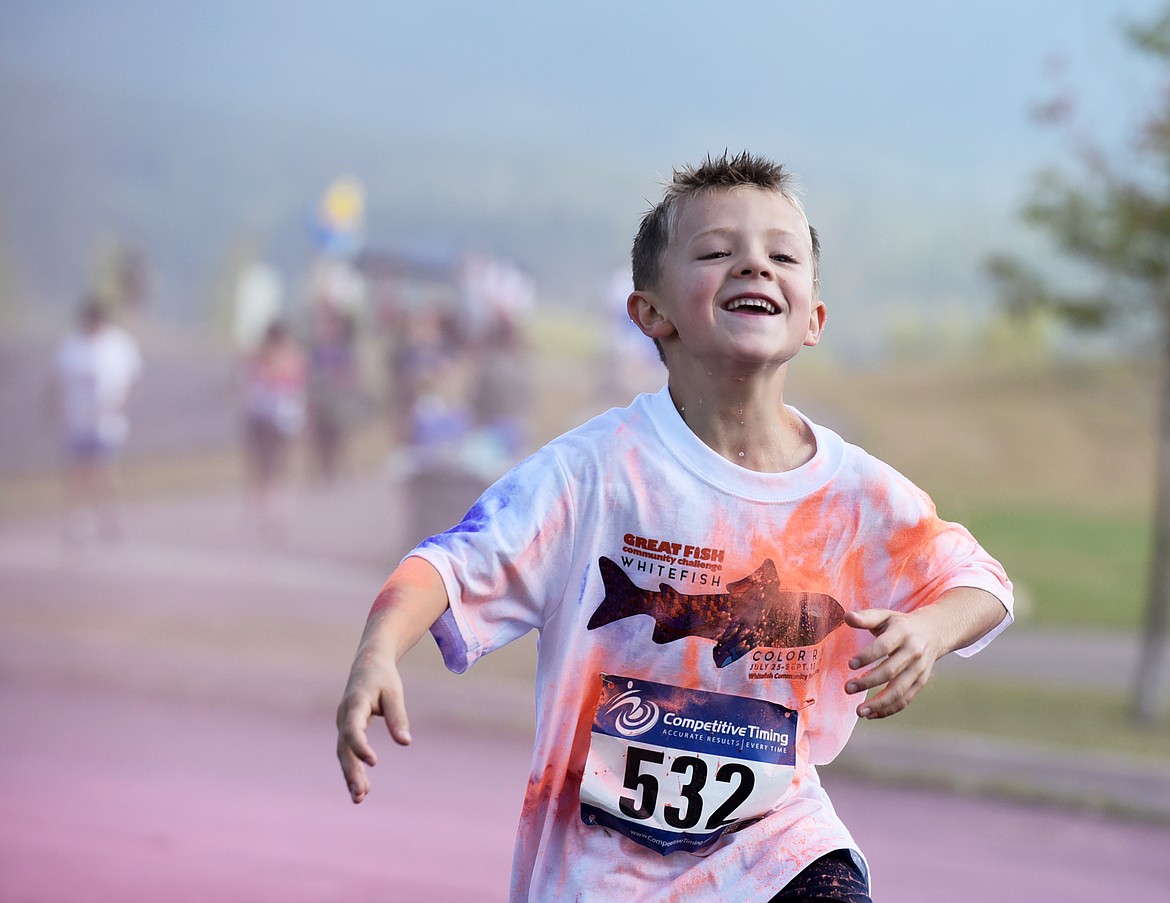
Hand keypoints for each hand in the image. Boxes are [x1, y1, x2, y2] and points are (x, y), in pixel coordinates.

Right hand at [335, 654, 412, 803]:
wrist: (368, 664)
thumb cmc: (383, 677)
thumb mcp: (394, 693)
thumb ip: (398, 717)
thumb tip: (405, 743)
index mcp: (354, 704)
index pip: (352, 730)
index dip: (360, 746)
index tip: (374, 761)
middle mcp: (344, 717)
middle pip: (344, 748)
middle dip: (352, 771)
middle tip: (361, 794)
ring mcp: (343, 725)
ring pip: (343, 754)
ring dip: (350, 775)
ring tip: (360, 798)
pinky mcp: (347, 730)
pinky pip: (347, 752)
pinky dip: (353, 769)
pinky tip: (362, 788)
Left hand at [843, 608, 941, 719]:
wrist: (934, 632)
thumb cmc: (900, 624)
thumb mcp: (885, 616)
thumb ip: (865, 617)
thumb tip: (847, 617)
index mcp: (902, 633)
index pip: (884, 647)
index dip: (867, 656)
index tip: (850, 665)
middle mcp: (913, 652)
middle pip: (890, 671)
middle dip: (868, 682)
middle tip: (847, 688)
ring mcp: (919, 670)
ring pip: (899, 690)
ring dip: (879, 703)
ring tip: (859, 711)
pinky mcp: (921, 682)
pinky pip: (906, 699)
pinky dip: (889, 709)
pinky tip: (872, 715)